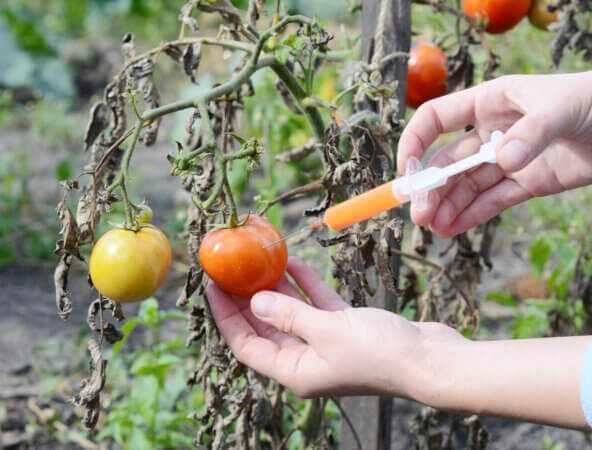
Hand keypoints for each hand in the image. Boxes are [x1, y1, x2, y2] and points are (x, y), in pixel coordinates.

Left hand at [206, 257, 463, 398]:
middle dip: (247, 299)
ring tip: (257, 260)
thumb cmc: (380, 354)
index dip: (226, 317)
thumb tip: (255, 302)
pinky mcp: (347, 328)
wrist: (431, 360)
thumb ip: (289, 315)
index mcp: (295, 372)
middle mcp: (307, 360)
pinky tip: (293, 262)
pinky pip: (318, 304)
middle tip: (230, 269)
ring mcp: (327, 343)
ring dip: (276, 287)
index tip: (213, 287)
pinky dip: (306, 285)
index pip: (247, 345)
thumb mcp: (327, 332)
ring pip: (292, 312)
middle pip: (266, 326)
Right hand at [398, 72, 591, 236]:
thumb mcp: (562, 107)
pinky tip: (452, 230)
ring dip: (447, 207)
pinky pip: (492, 200)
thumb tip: (502, 160)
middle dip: (431, 188)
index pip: (435, 120)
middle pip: (448, 162)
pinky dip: (472, 215)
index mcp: (489, 102)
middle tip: (419, 214)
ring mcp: (507, 159)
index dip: (415, 143)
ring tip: (433, 229)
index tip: (407, 172)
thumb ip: (532, 132)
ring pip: (467, 186)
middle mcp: (491, 131)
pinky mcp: (526, 183)